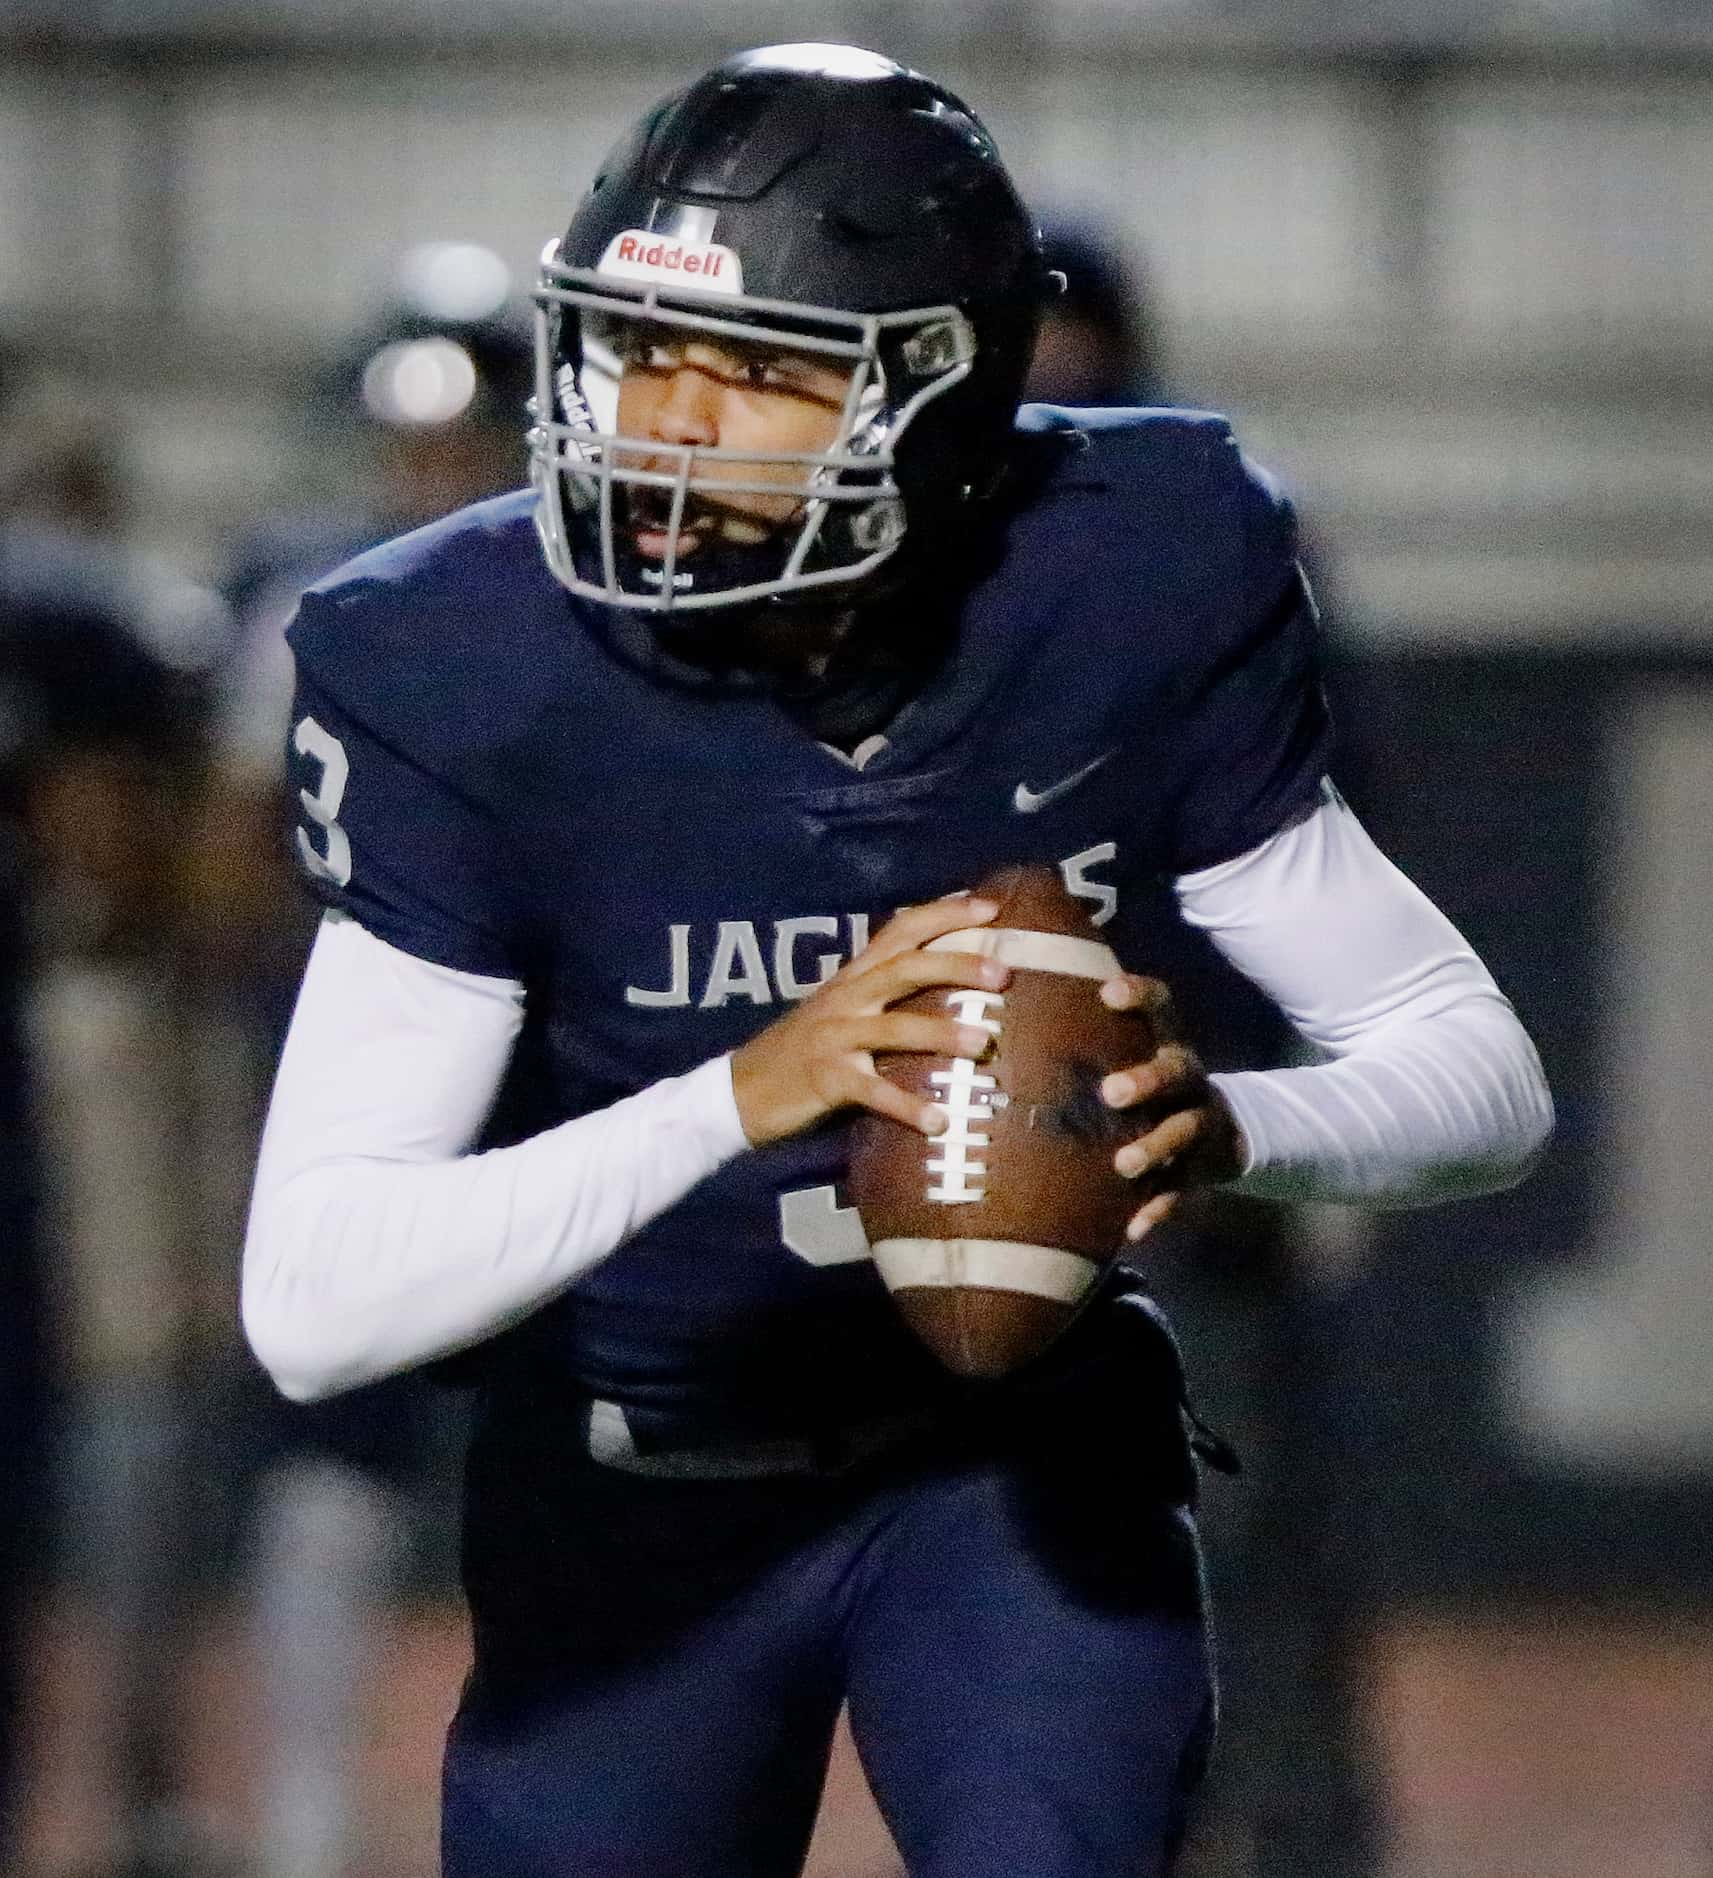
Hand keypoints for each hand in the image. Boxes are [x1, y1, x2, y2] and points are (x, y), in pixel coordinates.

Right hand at [730, 894, 1010, 1147]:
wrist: (738, 1090)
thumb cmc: (802, 1052)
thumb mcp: (840, 1011)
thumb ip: (884, 997)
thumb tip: (950, 991)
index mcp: (853, 977)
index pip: (900, 929)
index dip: (944, 914)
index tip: (991, 906)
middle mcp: (846, 998)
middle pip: (905, 968)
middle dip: (957, 965)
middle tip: (1004, 974)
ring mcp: (834, 1038)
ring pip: (894, 1027)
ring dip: (941, 1032)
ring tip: (983, 1044)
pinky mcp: (826, 1079)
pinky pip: (873, 1091)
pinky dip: (908, 1106)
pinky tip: (939, 1122)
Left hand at [1098, 972, 1246, 1241]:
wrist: (1223, 1132)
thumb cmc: (1150, 1086)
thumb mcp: (1135, 1053)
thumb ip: (1091, 1038)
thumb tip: (1010, 1010)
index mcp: (1167, 1041)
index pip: (1161, 1004)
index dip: (1140, 995)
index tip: (1107, 993)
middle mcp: (1188, 1076)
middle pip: (1176, 1071)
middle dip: (1147, 1080)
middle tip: (1110, 1092)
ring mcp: (1200, 1121)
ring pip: (1183, 1131)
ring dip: (1153, 1147)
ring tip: (1123, 1164)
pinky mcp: (1204, 1166)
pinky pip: (1184, 1189)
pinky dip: (1159, 1208)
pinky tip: (1133, 1228)